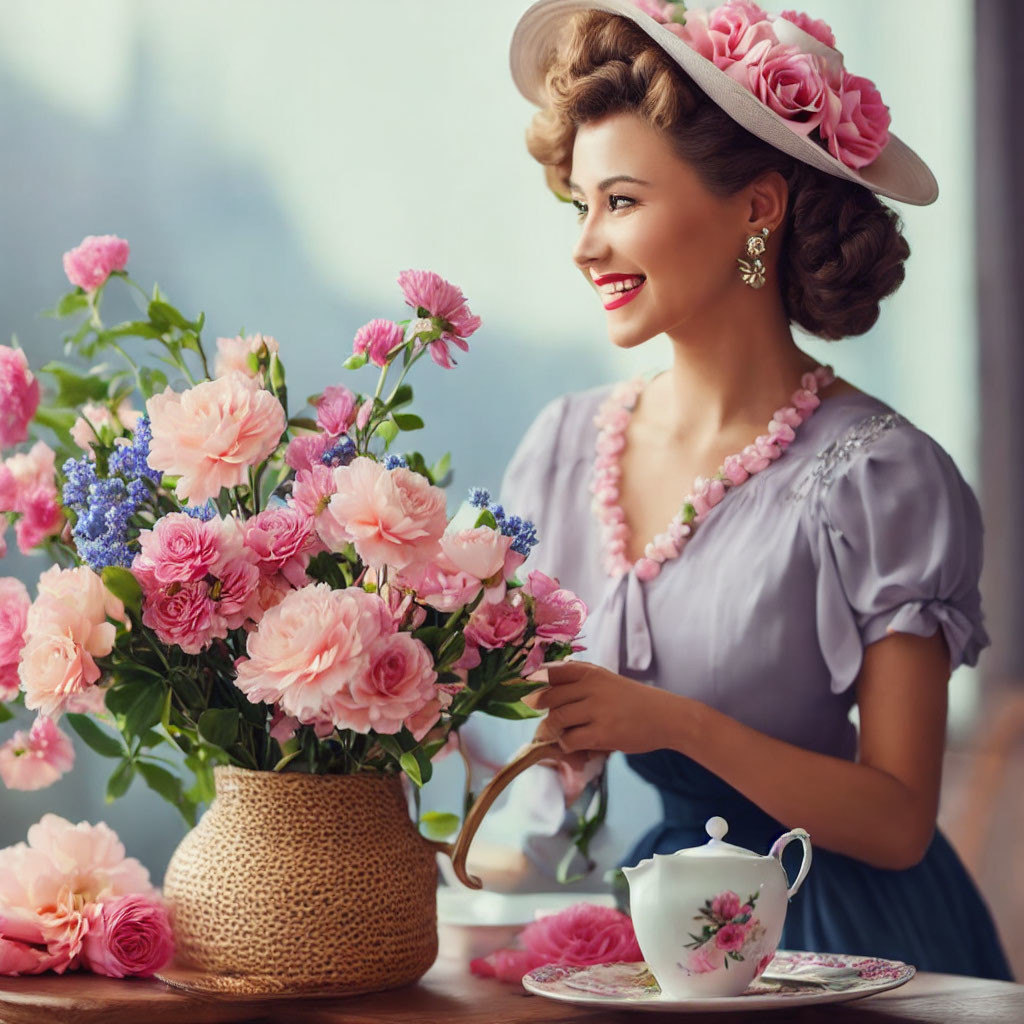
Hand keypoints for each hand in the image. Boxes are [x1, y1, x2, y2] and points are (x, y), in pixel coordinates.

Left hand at [525, 660, 676, 755]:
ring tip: (559, 734)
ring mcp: (596, 709)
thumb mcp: (604, 681)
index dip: (529, 681)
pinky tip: (574, 744)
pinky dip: (566, 744)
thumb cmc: (631, 700)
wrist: (665, 716)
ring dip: (552, 730)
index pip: (549, 672)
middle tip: (544, 720)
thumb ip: (577, 682)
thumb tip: (538, 691)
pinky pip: (569, 739)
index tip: (518, 690)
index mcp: (589, 671)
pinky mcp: (602, 733)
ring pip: (556, 719)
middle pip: (547, 697)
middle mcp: (591, 686)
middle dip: (540, 711)